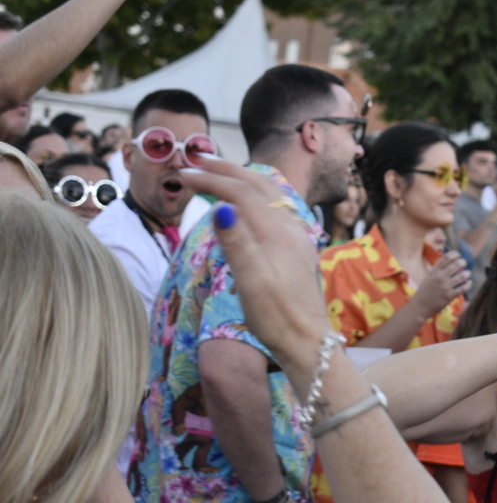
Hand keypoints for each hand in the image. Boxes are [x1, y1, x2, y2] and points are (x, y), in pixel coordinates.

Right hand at [179, 158, 329, 374]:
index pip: (241, 192)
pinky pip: (276, 209)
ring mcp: (297, 238)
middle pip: (259, 185)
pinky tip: (247, 204)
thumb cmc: (276, 318)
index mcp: (277, 233)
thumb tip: (220, 207)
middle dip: (227, 170)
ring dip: (243, 179)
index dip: (211, 180)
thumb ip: (236, 243)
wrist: (307, 342)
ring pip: (271, 194)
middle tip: (197, 160)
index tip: (183, 174)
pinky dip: (256, 195)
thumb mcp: (251, 283)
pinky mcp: (298, 249)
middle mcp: (291, 229)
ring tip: (218, 173)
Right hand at [411, 251, 470, 315]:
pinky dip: (468, 284)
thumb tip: (449, 259)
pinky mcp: (449, 296)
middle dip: (463, 262)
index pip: (446, 257)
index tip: (458, 255)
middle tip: (464, 263)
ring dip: (467, 273)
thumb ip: (438, 268)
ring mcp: (445, 287)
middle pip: (456, 264)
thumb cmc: (425, 290)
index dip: (455, 254)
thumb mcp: (429, 276)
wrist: (420, 306)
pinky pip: (463, 288)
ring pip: (462, 276)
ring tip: (467, 273)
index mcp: (434, 271)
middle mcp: (440, 277)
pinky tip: (469, 283)